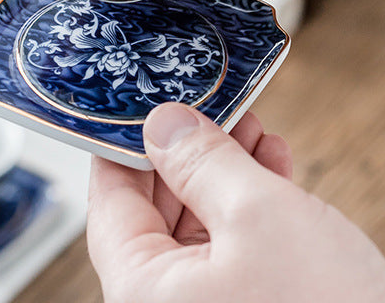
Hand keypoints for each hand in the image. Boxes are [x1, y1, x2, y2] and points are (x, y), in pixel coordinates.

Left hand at [88, 103, 384, 302]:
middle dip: (189, 152)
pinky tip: (273, 164)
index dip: (127, 142)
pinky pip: (231, 248)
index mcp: (144, 292)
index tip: (146, 100)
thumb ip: (202, 162)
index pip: (111, 200)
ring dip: (224, 171)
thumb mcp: (258, 215)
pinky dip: (249, 204)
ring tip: (251, 128)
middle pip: (156, 210)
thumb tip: (162, 123)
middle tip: (212, 107)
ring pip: (199, 224)